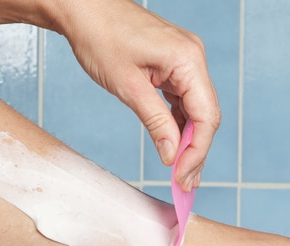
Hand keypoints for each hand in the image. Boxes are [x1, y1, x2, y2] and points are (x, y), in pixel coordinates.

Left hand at [56, 0, 220, 189]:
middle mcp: (193, 59)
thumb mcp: (127, 86)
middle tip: (185, 184)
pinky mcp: (174, 66)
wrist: (83, 8)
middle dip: (196, 152)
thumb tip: (172, 156)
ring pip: (197, 111)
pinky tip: (174, 147)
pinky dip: (179, 125)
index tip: (182, 177)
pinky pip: (184, 101)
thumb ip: (156, 122)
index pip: (206, 116)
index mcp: (188, 60)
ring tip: (180, 173)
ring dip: (189, 142)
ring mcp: (185, 62)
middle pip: (207, 115)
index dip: (197, 152)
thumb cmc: (100, 36)